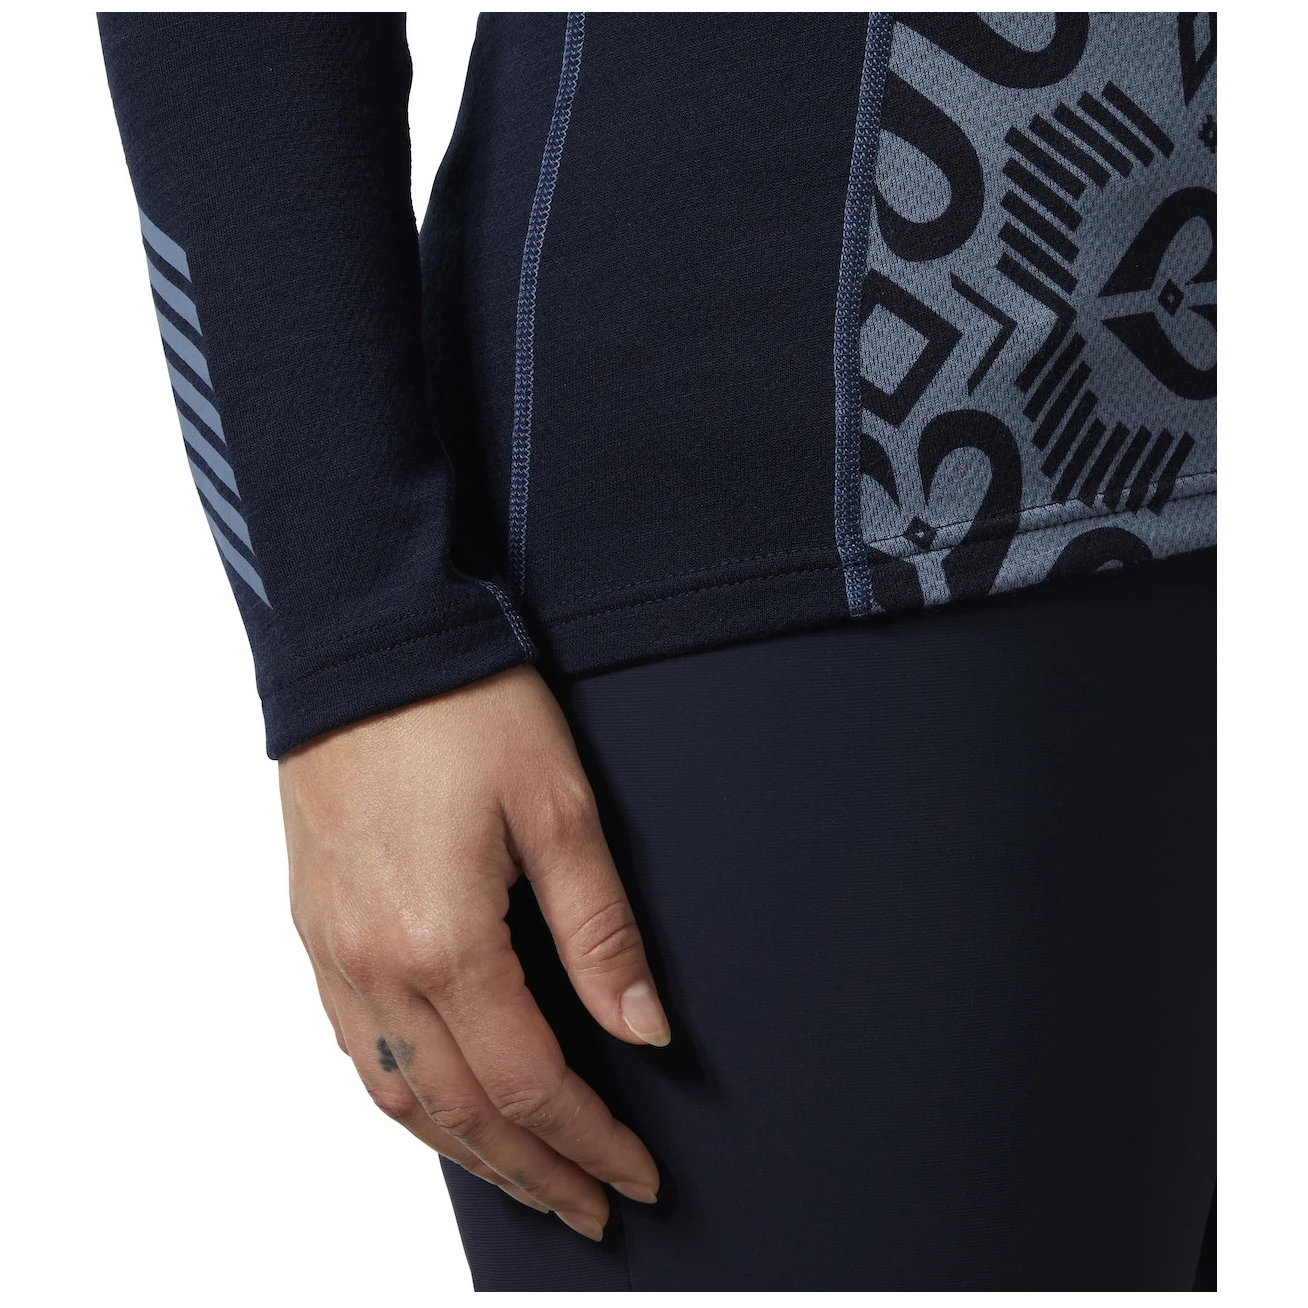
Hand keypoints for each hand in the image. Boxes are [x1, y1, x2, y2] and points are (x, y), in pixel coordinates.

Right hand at [278, 665, 670, 1241]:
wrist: (365, 644)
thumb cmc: (462, 707)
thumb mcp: (559, 807)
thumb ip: (601, 932)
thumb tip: (644, 1029)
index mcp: (443, 942)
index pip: (530, 1085)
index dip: (589, 1141)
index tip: (637, 1175)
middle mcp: (375, 966)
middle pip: (463, 1113)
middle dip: (536, 1172)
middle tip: (591, 1208)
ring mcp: (334, 954)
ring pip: (401, 1098)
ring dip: (469, 1154)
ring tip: (526, 1182)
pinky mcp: (316, 929)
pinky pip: (358, 1051)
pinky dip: (409, 1102)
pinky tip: (440, 1108)